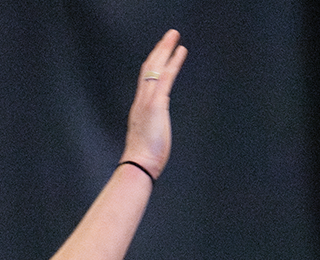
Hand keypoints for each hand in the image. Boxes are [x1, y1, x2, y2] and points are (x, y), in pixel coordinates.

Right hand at [121, 29, 186, 179]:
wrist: (138, 164)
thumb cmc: (144, 157)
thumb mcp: (148, 138)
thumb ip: (151, 129)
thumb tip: (154, 133)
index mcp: (140, 107)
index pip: (145, 79)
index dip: (153, 63)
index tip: (160, 52)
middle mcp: (141, 100)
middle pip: (148, 67)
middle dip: (159, 49)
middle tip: (169, 35)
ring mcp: (148, 101)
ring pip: (155, 67)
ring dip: (165, 49)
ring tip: (174, 36)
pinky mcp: (156, 105)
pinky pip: (165, 78)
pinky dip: (173, 63)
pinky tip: (181, 52)